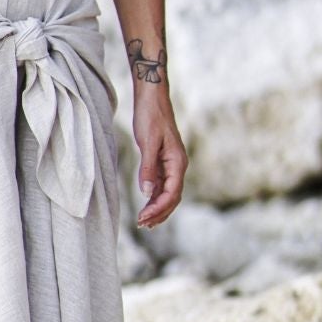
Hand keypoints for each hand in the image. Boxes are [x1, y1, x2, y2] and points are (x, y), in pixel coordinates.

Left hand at [132, 85, 187, 227]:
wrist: (152, 97)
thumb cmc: (151, 116)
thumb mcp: (147, 142)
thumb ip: (147, 168)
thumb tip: (146, 193)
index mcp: (178, 162)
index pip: (172, 193)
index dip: (158, 208)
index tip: (143, 217)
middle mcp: (177, 166)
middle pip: (172, 197)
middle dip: (159, 213)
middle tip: (142, 224)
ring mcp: (171, 164)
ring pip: (168, 193)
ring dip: (157, 208)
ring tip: (145, 221)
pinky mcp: (163, 161)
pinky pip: (161, 184)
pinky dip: (154, 197)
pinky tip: (146, 205)